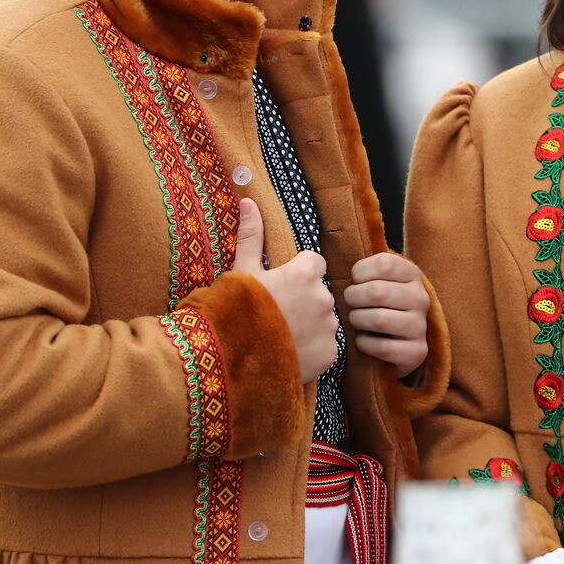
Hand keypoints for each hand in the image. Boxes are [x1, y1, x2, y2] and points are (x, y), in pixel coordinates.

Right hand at [231, 198, 337, 383]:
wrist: (232, 361)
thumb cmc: (234, 311)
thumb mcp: (241, 271)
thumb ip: (251, 236)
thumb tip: (249, 202)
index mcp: (305, 273)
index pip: (313, 262)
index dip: (296, 272)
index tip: (279, 284)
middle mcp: (324, 297)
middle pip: (318, 291)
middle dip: (303, 299)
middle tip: (276, 314)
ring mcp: (329, 327)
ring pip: (324, 319)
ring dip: (309, 324)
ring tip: (280, 336)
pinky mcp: (331, 354)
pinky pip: (325, 345)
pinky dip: (311, 348)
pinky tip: (288, 353)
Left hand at [343, 253, 429, 377]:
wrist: (399, 340)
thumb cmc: (377, 303)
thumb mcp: (376, 279)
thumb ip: (362, 268)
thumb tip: (320, 259)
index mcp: (412, 274)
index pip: (384, 264)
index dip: (360, 272)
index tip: (354, 281)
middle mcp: (421, 298)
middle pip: (378, 292)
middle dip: (353, 298)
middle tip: (348, 303)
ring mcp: (420, 326)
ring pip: (379, 320)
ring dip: (358, 321)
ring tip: (355, 320)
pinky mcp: (417, 351)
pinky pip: (383, 347)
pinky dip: (364, 344)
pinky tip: (362, 340)